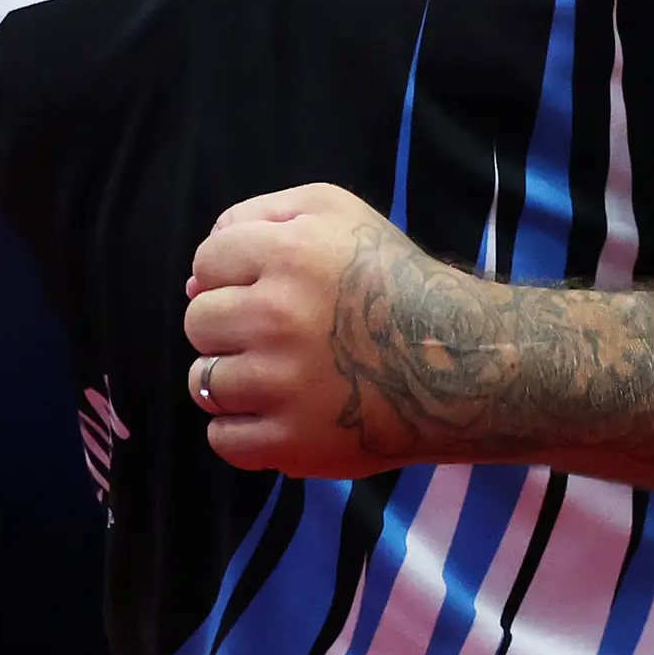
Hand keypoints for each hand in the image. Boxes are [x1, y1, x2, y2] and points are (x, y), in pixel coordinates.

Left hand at [183, 182, 444, 477]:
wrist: (458, 362)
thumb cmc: (392, 280)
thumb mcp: (335, 212)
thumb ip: (257, 217)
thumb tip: (195, 277)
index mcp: (290, 253)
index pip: (206, 261)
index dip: (231, 274)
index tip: (265, 289)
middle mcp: (279, 317)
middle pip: (199, 323)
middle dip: (229, 326)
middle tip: (275, 334)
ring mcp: (282, 386)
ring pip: (204, 382)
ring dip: (233, 378)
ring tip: (278, 375)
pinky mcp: (292, 442)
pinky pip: (223, 438)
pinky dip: (242, 429)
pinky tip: (277, 413)